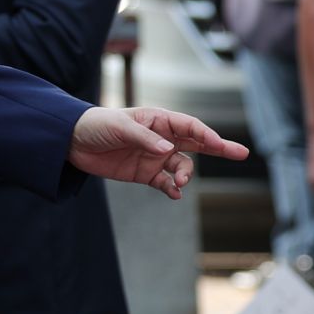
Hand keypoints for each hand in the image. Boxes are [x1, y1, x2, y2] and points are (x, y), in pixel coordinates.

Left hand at [68, 106, 247, 198]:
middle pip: (196, 144)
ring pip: (181, 167)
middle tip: (241, 153)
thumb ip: (145, 138)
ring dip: (185, 175)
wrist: (71, 142)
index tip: (221, 145)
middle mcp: (161, 138)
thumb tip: (168, 149)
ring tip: (180, 183)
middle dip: (218, 148)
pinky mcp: (144, 173)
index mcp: (158, 120)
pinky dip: (172, 189)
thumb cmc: (97, 125)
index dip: (208, 135)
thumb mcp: (120, 126)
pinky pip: (165, 182)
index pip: (190, 127)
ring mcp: (154, 156)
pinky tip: (174, 193)